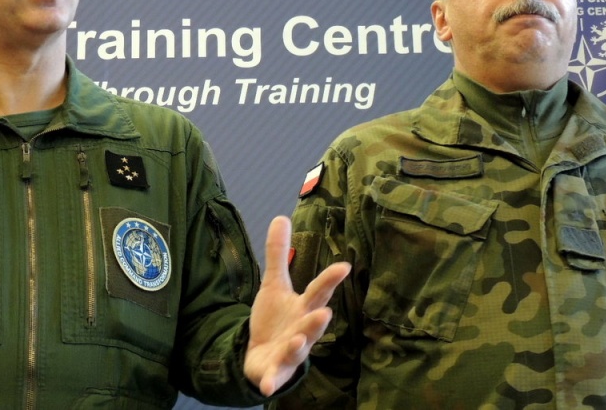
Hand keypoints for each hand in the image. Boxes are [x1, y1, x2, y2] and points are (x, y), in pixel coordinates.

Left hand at [244, 216, 350, 395]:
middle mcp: (302, 330)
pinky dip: (272, 382)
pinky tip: (268, 387)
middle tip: (324, 311)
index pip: (319, 291)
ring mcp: (289, 353)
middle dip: (317, 319)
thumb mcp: (273, 285)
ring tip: (300, 339)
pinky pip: (274, 377)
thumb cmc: (274, 319)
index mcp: (303, 308)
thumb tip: (280, 217)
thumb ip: (277, 254)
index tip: (344, 266)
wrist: (261, 357)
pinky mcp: (274, 371)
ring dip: (300, 345)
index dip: (330, 279)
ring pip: (298, 350)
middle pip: (312, 323)